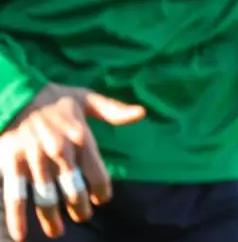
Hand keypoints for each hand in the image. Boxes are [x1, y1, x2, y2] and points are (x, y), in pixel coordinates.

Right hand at [0, 84, 145, 240]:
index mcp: (81, 137)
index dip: (101, 192)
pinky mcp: (12, 164)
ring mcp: (35, 160)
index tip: (102, 200)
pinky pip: (15, 196)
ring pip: (47, 199)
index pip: (97, 175)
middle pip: (74, 191)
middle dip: (79, 209)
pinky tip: (21, 234)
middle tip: (82, 216)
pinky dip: (17, 218)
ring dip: (52, 219)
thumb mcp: (85, 98)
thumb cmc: (53, 97)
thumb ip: (112, 110)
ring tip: (57, 231)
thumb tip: (141, 113)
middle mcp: (60, 152)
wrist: (16, 94)